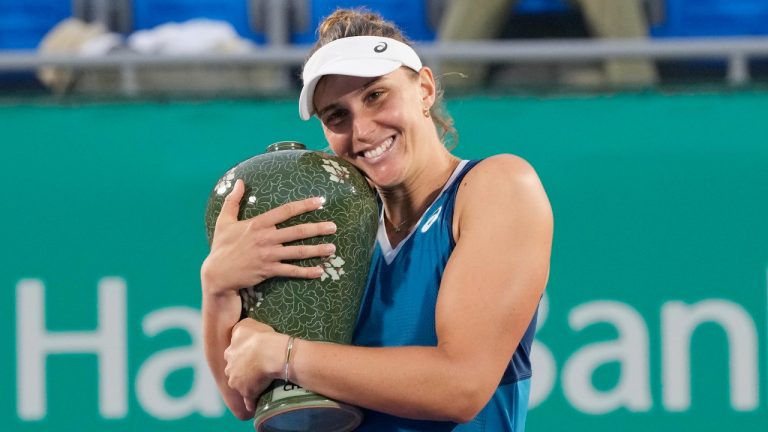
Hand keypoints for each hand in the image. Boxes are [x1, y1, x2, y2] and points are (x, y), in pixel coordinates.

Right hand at [201, 179, 336, 296]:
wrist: (216, 274)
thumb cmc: (221, 246)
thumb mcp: (223, 221)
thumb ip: (233, 201)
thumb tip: (238, 181)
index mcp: (258, 224)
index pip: (286, 211)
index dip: (304, 205)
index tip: (320, 202)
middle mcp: (266, 239)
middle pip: (297, 232)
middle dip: (318, 229)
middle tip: (334, 227)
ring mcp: (268, 256)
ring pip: (298, 252)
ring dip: (317, 250)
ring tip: (333, 248)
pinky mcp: (269, 271)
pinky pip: (291, 271)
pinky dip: (306, 272)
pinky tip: (320, 271)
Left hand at [224, 318, 283, 410]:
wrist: (272, 353)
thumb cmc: (262, 337)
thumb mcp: (246, 324)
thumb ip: (239, 329)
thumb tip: (236, 333)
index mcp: (229, 352)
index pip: (232, 355)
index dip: (241, 355)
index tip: (250, 355)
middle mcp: (230, 368)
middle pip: (233, 371)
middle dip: (240, 371)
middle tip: (254, 369)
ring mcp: (237, 382)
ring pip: (239, 386)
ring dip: (245, 386)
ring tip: (258, 385)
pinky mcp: (247, 393)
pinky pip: (248, 402)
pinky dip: (251, 404)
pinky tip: (254, 406)